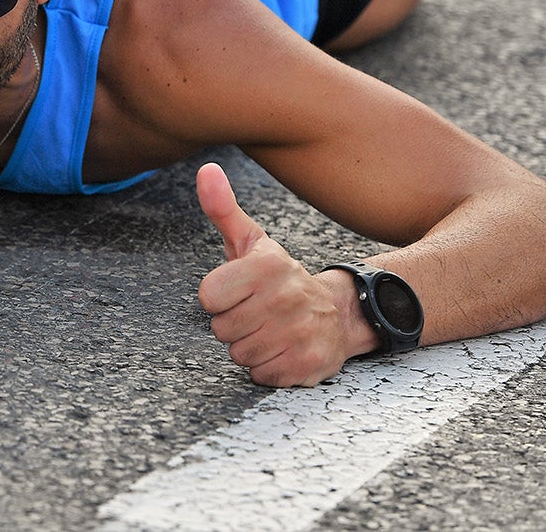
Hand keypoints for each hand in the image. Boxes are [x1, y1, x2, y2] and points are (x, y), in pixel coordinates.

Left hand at [195, 163, 350, 386]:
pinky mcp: (308, 364)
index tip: (238, 290)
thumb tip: (206, 170)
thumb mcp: (251, 241)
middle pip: (221, 329)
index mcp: (267, 265)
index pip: (207, 297)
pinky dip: (268, 367)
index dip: (218, 297)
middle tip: (257, 312)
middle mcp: (286, 297)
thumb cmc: (279, 278)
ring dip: (250, 346)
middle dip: (234, 323)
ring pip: (239, 354)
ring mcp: (299, 333)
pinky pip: (261, 375)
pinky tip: (284, 348)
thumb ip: (222, 208)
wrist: (339, 312)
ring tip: (271, 329)